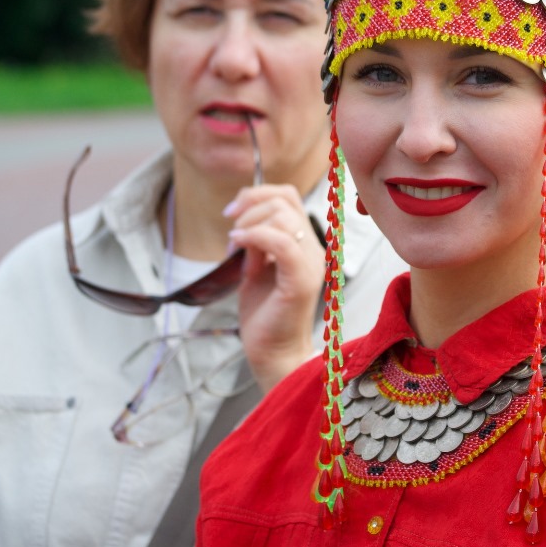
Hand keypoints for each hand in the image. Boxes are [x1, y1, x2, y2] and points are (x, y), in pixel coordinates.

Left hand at [223, 185, 325, 391]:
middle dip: (249, 209)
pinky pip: (281, 242)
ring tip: (235, 248)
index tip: (232, 213)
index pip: (288, 196)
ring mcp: (311, 263)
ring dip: (249, 226)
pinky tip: (237, 248)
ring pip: (282, 217)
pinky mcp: (302, 280)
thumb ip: (258, 241)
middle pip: (284, 200)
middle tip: (231, 234)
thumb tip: (244, 218)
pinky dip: (253, 237)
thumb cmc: (265, 315)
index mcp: (305, 244)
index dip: (257, 194)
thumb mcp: (257, 267)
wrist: (272, 352)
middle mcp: (314, 249)